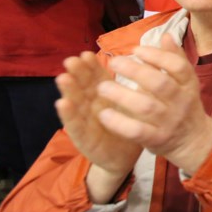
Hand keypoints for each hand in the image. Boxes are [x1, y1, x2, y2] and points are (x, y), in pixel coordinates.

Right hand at [55, 52, 143, 177]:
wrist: (125, 157)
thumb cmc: (130, 123)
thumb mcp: (136, 99)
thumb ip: (140, 79)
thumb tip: (149, 55)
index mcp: (104, 95)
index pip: (97, 77)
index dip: (92, 66)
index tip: (87, 54)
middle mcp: (91, 106)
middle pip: (84, 87)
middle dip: (78, 73)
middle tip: (72, 60)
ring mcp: (86, 122)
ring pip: (76, 103)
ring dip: (69, 90)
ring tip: (63, 77)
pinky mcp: (84, 140)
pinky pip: (76, 126)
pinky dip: (69, 115)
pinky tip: (62, 103)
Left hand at [96, 35, 211, 174]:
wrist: (192, 140)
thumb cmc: (183, 104)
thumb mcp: (185, 82)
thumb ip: (174, 59)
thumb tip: (165, 35)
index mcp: (188, 84)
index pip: (178, 66)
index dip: (157, 56)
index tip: (136, 49)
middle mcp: (181, 101)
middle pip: (160, 83)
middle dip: (135, 71)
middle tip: (113, 62)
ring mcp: (169, 121)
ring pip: (146, 106)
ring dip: (122, 95)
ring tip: (102, 87)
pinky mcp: (157, 139)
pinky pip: (137, 131)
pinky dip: (120, 123)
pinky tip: (104, 114)